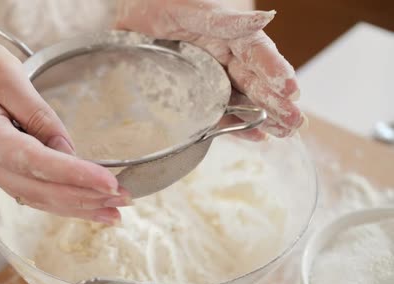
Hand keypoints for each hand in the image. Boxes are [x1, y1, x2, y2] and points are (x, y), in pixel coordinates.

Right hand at [0, 37, 128, 224]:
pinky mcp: (4, 170)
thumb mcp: (2, 71)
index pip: (33, 161)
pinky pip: (36, 193)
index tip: (108, 182)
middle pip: (39, 190)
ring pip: (39, 199)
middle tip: (124, 199)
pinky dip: (64, 202)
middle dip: (84, 197)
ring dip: (78, 207)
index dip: (72, 174)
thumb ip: (35, 110)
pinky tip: (89, 206)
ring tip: (115, 212)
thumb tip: (67, 148)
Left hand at [115, 0, 303, 138]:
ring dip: (263, 116)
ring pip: (242, 99)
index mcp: (228, 34)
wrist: (123, 16)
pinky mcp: (194, 95)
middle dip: (277, 102)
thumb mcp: (191, 9)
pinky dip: (235, 125)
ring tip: (283, 133)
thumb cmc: (159, 4)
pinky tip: (254, 136)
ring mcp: (210, 78)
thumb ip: (226, 20)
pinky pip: (217, 112)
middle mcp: (224, 57)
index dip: (275, 71)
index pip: (257, 54)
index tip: (290, 89)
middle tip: (295, 121)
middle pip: (255, 81)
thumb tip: (265, 18)